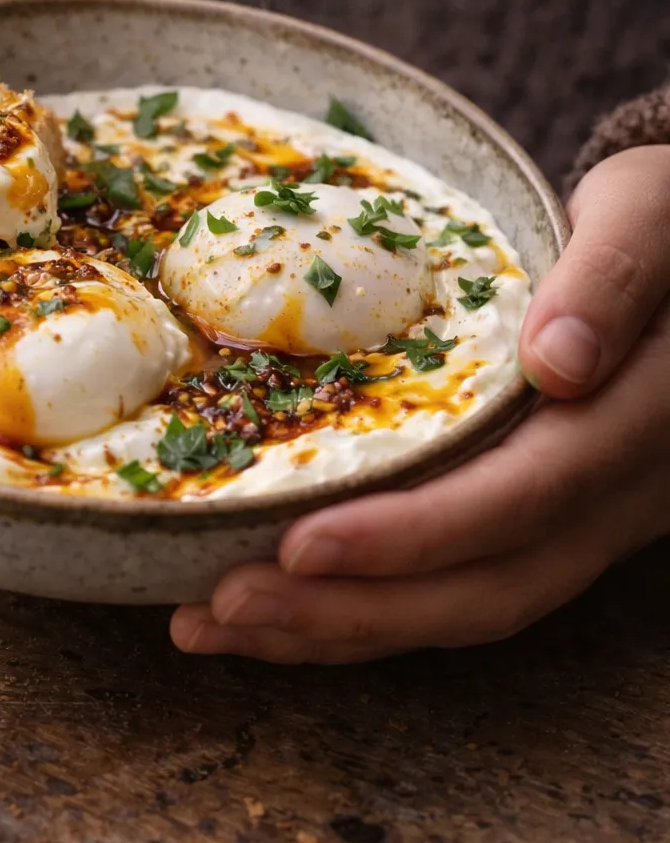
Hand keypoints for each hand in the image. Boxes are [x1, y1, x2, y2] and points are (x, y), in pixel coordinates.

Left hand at [172, 145, 669, 661]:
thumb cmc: (660, 222)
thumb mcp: (647, 215)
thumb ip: (612, 279)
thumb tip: (559, 363)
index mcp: (634, 422)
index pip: (518, 501)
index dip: (409, 536)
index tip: (297, 545)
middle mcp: (614, 497)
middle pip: (483, 588)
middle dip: (348, 611)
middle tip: (222, 607)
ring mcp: (584, 523)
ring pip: (466, 607)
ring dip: (340, 628)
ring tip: (216, 622)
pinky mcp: (544, 523)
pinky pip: (459, 586)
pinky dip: (365, 606)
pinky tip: (279, 604)